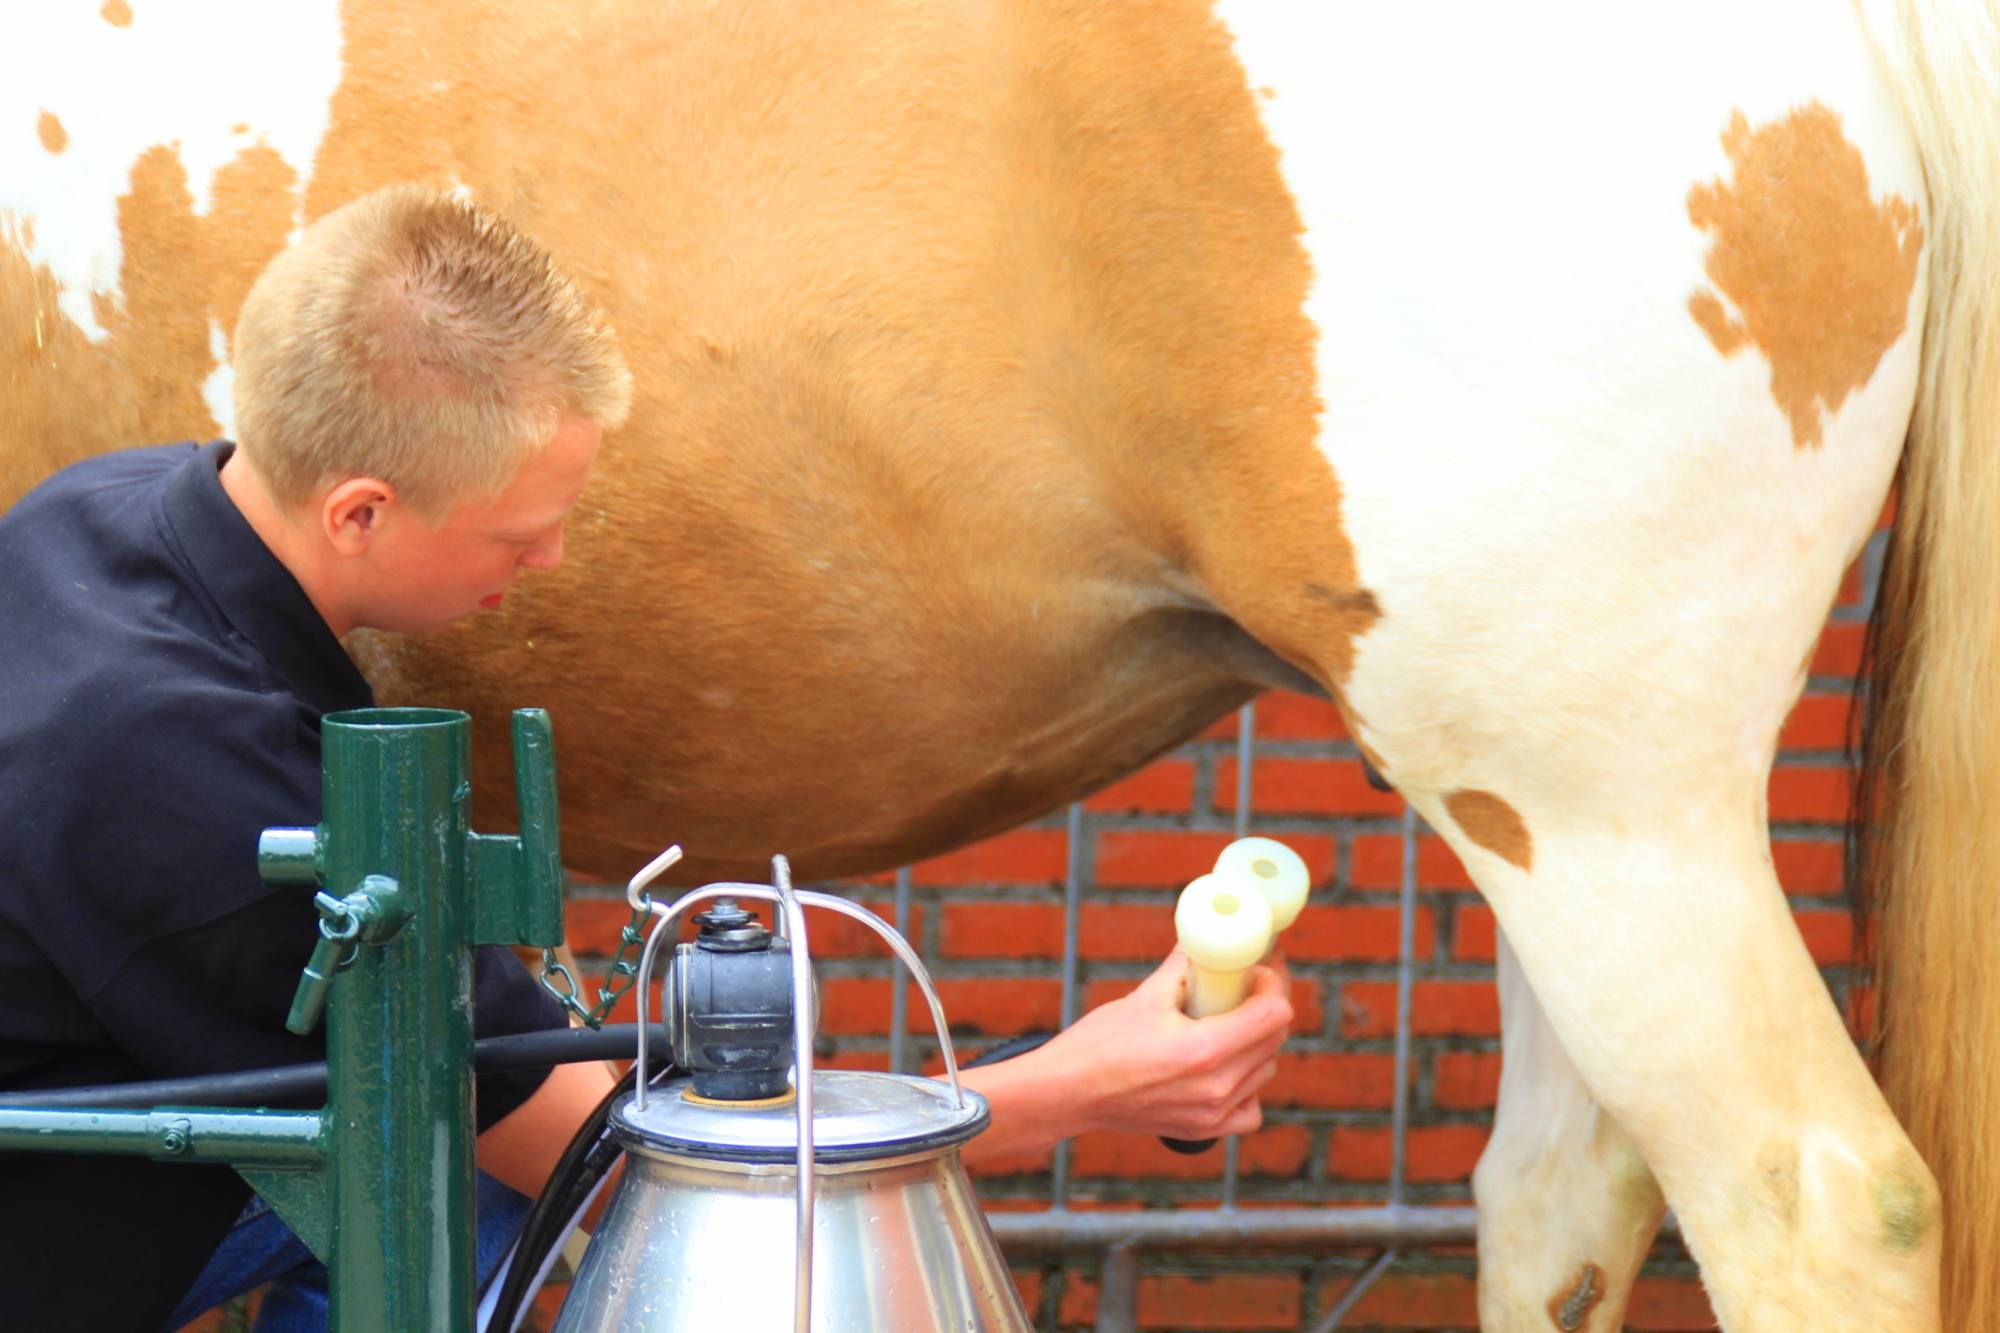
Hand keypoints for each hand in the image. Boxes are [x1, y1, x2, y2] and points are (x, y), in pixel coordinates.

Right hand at [955, 948, 1292, 1161]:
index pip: (1274, 1013)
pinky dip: (1248, 1085)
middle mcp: (1217, 1087)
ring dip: (1257, 1043)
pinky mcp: (1203, 1131)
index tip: (1258, 969)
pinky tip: (1226, 1068)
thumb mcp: (1146, 995)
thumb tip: (1207, 940)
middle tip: (1246, 986)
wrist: (1070, 1093)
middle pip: (1274, 1039)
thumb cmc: (1100, 1043)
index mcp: (1206, 1050)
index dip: (1273, 983)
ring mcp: (1212, 1114)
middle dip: (1266, 1005)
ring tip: (1231, 1022)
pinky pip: (1250, 1108)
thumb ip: (1185, 967)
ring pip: (1265, 1070)